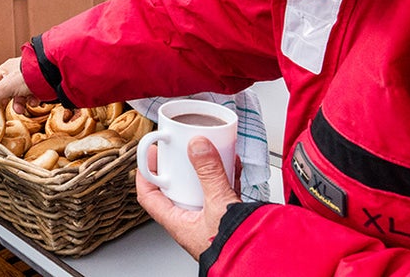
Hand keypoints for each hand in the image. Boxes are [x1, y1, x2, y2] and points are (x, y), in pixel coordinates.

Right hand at [0, 57, 36, 113]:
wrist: (50, 74)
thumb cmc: (27, 75)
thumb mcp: (5, 87)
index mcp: (5, 69)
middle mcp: (16, 74)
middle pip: (7, 92)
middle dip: (7, 102)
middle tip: (7, 109)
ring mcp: (27, 80)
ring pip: (19, 96)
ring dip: (20, 105)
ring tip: (22, 109)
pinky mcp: (38, 85)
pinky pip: (31, 96)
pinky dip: (32, 101)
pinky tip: (34, 102)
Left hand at [136, 136, 240, 260]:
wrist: (264, 262)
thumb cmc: (235, 248)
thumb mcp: (219, 204)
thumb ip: (210, 173)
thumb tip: (197, 146)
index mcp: (178, 223)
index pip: (149, 196)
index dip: (146, 174)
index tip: (152, 154)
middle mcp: (191, 221)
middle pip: (175, 189)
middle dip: (178, 167)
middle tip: (180, 150)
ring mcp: (209, 219)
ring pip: (199, 189)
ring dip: (202, 170)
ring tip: (206, 151)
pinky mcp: (228, 217)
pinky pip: (221, 192)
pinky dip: (224, 176)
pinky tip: (231, 164)